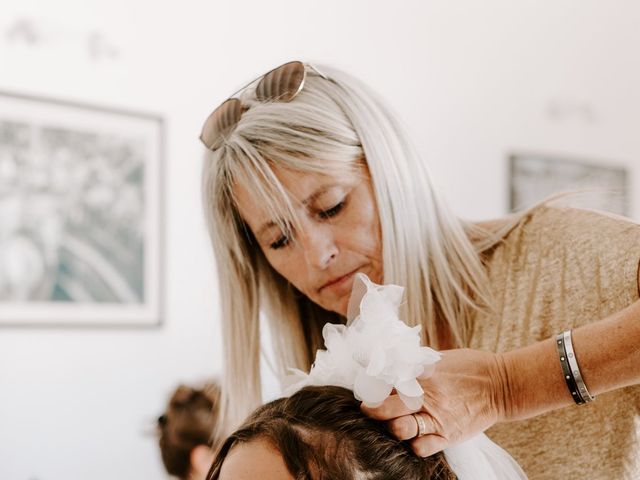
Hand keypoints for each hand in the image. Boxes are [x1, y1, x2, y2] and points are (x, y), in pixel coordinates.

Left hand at [361, 348, 510, 456]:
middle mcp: (427, 397)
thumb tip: (390, 365)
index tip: (366, 388)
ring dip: (390, 427)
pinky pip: (422, 447)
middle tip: (368, 408)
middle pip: (388, 407)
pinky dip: (412, 444)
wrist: (500, 385)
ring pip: (401, 430)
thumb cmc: (468, 368)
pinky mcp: (448, 436)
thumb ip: (414, 365)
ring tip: (390, 424)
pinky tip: (412, 437)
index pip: (386, 381)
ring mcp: (437, 418)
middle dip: (373, 409)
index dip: (372, 386)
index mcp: (423, 375)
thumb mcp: (438, 360)